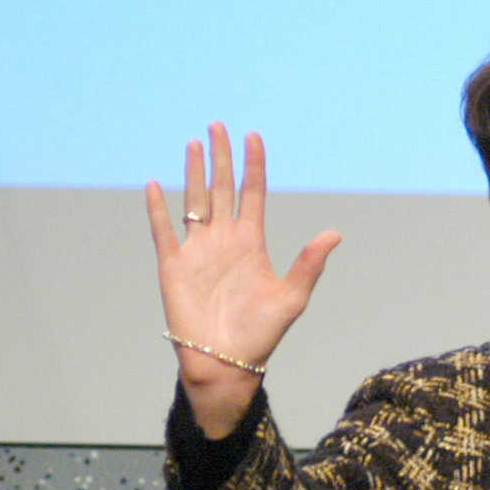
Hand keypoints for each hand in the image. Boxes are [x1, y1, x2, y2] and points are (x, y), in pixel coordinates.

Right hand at [145, 124, 340, 436]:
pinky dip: (158, 208)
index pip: (252, 194)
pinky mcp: (174, 266)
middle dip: (221, 158)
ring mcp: (197, 251)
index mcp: (252, 243)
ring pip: (193, 201)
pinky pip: (164, 231)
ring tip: (193, 143)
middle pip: (221, 189)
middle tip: (218, 126)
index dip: (253, 166)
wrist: (227, 362)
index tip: (253, 137)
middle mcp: (224, 240)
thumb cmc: (262, 334)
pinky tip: (155, 185)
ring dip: (192, 173)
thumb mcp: (292, 297)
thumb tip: (335, 234)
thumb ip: (309, 264)